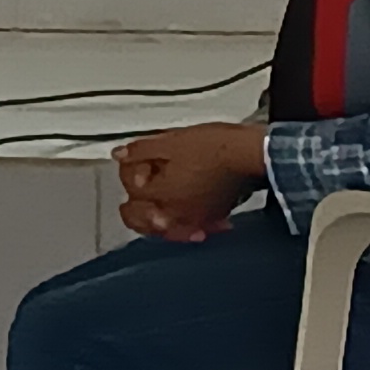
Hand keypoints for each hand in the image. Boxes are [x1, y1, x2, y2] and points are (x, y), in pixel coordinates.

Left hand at [116, 121, 265, 242]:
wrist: (251, 155)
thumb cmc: (213, 147)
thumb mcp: (170, 141)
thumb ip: (140, 150)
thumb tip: (119, 154)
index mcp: (161, 195)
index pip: (132, 191)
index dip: (133, 172)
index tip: (142, 160)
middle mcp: (175, 215)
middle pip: (140, 220)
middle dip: (136, 205)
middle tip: (143, 185)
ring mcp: (195, 220)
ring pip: (165, 228)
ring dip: (158, 216)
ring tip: (161, 202)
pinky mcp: (214, 218)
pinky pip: (192, 228)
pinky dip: (187, 222)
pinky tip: (190, 210)